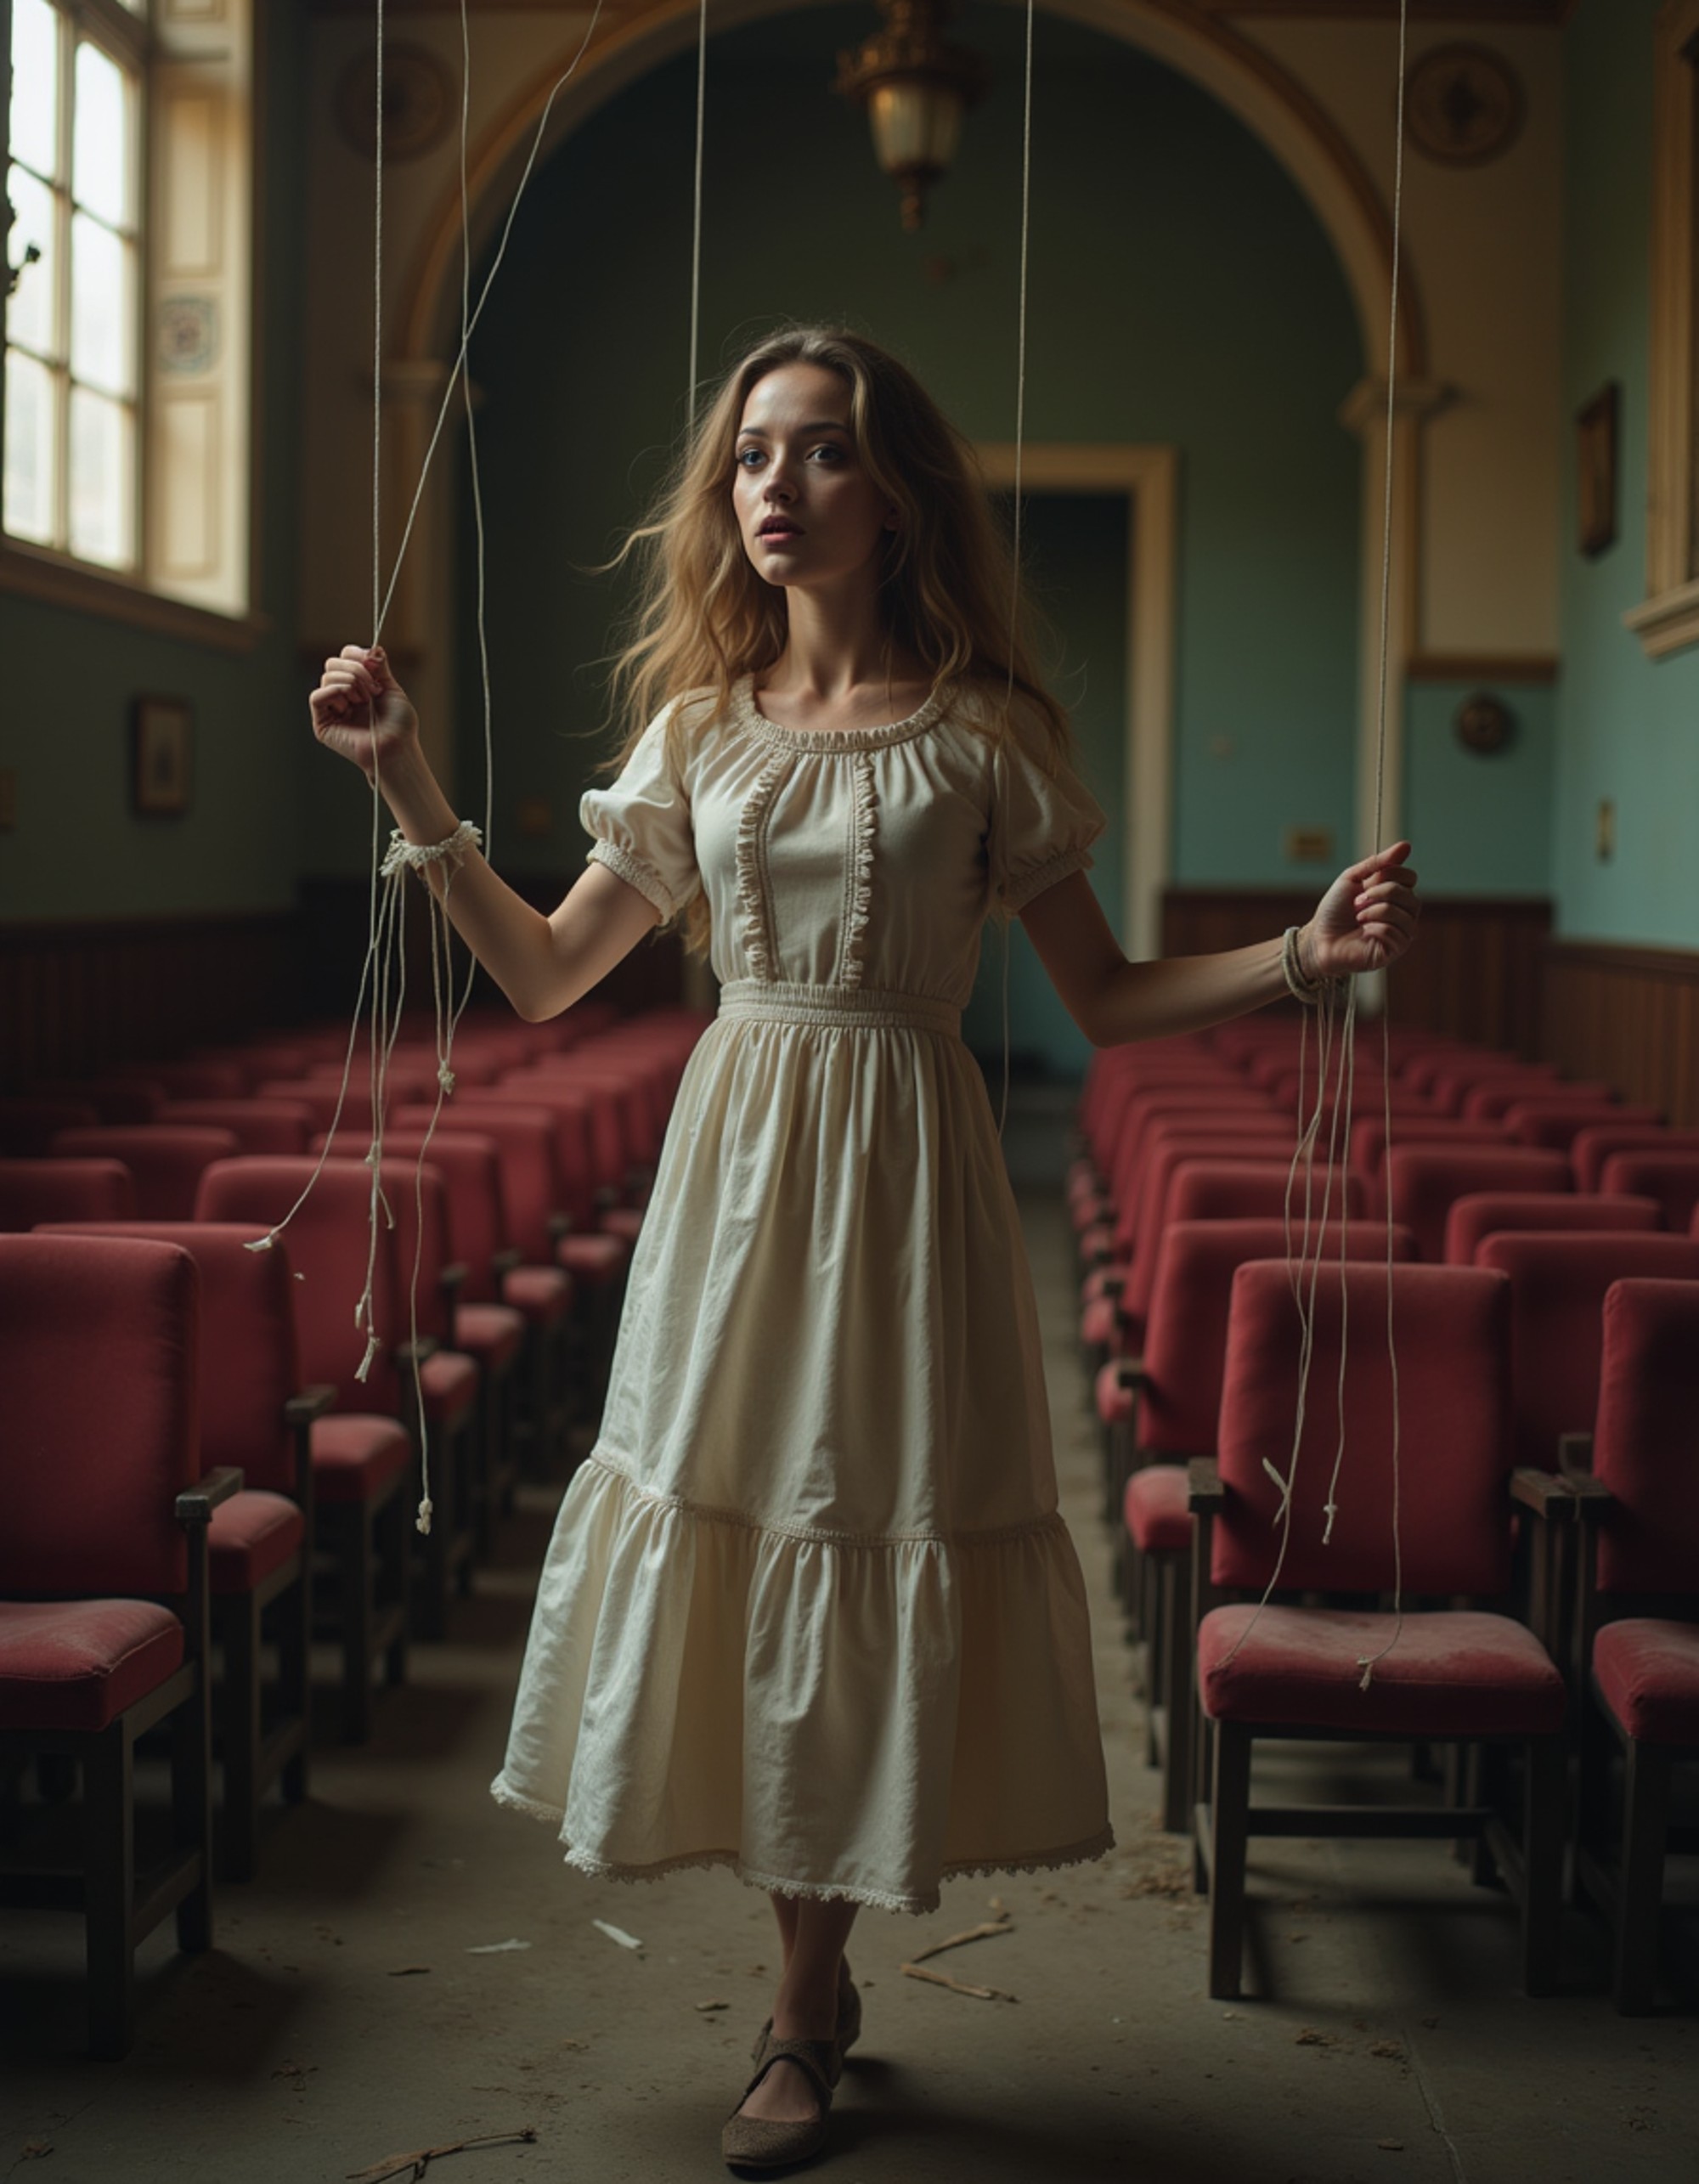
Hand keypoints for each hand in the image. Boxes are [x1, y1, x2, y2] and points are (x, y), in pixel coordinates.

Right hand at [309, 645, 418, 779]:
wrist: (397, 747)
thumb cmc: (398, 725)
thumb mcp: (391, 687)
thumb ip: (379, 666)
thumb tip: (373, 648)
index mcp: (357, 684)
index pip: (345, 655)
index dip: (357, 655)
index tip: (373, 664)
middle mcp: (341, 694)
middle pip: (333, 662)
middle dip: (356, 671)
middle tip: (373, 691)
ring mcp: (331, 708)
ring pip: (327, 676)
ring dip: (351, 685)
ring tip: (365, 702)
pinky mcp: (322, 722)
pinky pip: (317, 696)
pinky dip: (335, 692)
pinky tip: (350, 705)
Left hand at [1301, 841, 1419, 979]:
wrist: (1318, 938)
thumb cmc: (1334, 910)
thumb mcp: (1353, 879)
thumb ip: (1379, 863)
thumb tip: (1406, 845)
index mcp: (1395, 896)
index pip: (1410, 877)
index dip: (1391, 874)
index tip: (1368, 881)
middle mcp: (1402, 914)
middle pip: (1411, 895)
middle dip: (1381, 893)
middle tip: (1357, 901)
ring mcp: (1401, 933)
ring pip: (1406, 914)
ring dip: (1376, 910)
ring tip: (1358, 916)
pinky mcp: (1395, 950)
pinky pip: (1396, 932)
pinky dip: (1376, 927)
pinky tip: (1363, 932)